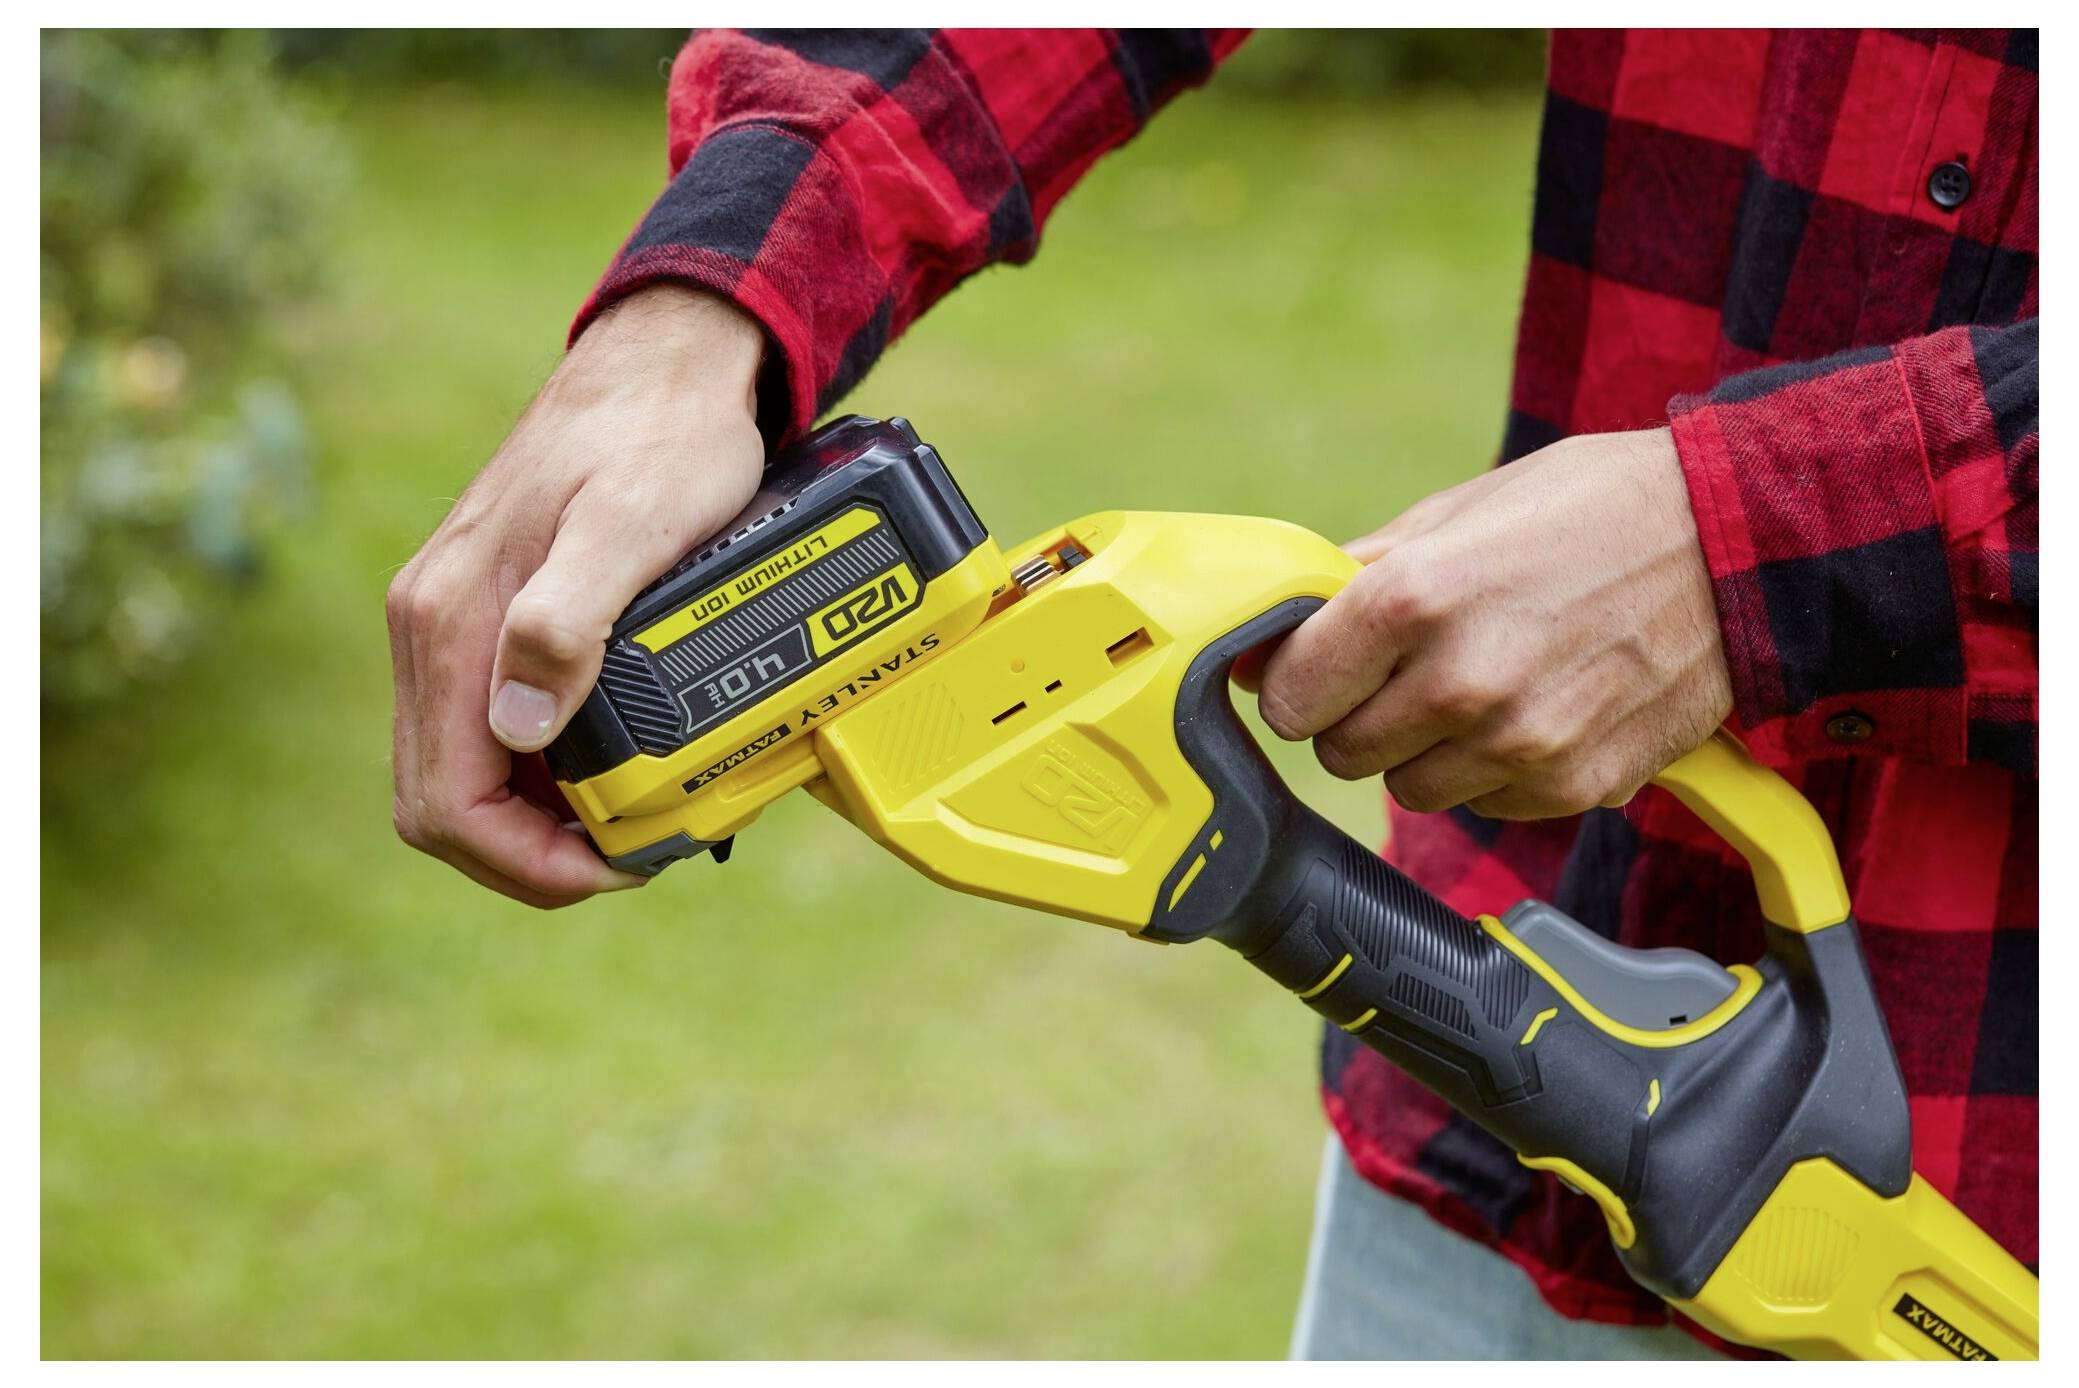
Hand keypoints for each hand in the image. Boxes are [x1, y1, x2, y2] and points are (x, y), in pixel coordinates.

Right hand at [386, 285, 767, 905]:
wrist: (666, 361)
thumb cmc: (662, 439)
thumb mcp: (631, 526)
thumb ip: (567, 621)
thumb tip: (519, 728)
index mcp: (449, 620)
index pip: (448, 802)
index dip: (527, 863)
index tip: (616, 867)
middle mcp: (433, 626)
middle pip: (444, 802)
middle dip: (531, 858)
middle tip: (632, 857)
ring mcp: (455, 621)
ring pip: (466, 770)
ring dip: (539, 820)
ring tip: (632, 822)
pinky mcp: (488, 613)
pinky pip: (492, 726)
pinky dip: (545, 772)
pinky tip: (614, 767)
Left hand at [1256, 428, 1732, 819]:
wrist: (1740, 545)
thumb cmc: (1592, 509)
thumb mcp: (1460, 512)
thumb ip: (1360, 575)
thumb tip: (1275, 630)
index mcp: (1414, 598)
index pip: (1291, 698)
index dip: (1297, 683)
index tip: (1316, 670)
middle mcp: (1462, 682)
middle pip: (1341, 753)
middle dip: (1357, 717)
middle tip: (1404, 672)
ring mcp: (1521, 745)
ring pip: (1410, 790)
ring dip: (1426, 751)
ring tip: (1481, 686)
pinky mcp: (1575, 785)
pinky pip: (1487, 805)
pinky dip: (1495, 771)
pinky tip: (1537, 708)